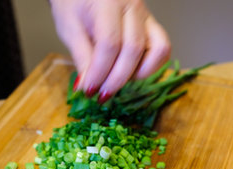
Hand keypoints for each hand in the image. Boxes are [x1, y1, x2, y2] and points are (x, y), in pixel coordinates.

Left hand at [50, 0, 170, 103]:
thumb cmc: (73, 3)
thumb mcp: (69, 28)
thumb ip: (81, 57)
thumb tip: (87, 86)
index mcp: (108, 3)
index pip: (110, 43)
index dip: (100, 72)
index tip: (88, 90)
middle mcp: (133, 7)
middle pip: (134, 49)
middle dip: (116, 79)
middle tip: (101, 95)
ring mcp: (146, 16)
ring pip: (157, 50)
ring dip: (138, 74)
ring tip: (116, 81)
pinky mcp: (152, 25)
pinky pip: (162, 48)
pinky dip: (150, 67)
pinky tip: (130, 73)